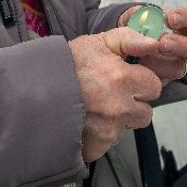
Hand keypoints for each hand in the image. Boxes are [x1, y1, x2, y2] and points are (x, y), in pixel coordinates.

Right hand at [68, 28, 162, 161]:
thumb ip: (130, 39)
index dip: (142, 81)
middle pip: (145, 112)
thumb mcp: (98, 42)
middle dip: (134, 103)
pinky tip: (89, 120)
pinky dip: (102, 135)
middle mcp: (117, 107)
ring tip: (97, 106)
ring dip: (119, 119)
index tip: (128, 78)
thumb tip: (154, 42)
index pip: (154, 86)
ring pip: (128, 128)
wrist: (32, 90)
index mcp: (121, 79)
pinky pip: (110, 143)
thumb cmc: (66, 65)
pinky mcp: (95, 147)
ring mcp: (107, 130)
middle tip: (112, 93)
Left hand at [118, 4, 186, 83]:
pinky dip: (150, 76)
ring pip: (180, 68)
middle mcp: (183, 45)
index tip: (170, 19)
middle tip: (163, 43)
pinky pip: (162, 82)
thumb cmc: (131, 28)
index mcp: (180, 24)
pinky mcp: (162, 81)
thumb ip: (138, 15)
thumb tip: (144, 18)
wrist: (120, 48)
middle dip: (182, 45)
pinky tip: (138, 70)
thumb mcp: (132, 18)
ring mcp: (175, 64)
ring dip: (164, 63)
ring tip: (145, 59)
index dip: (185, 17)